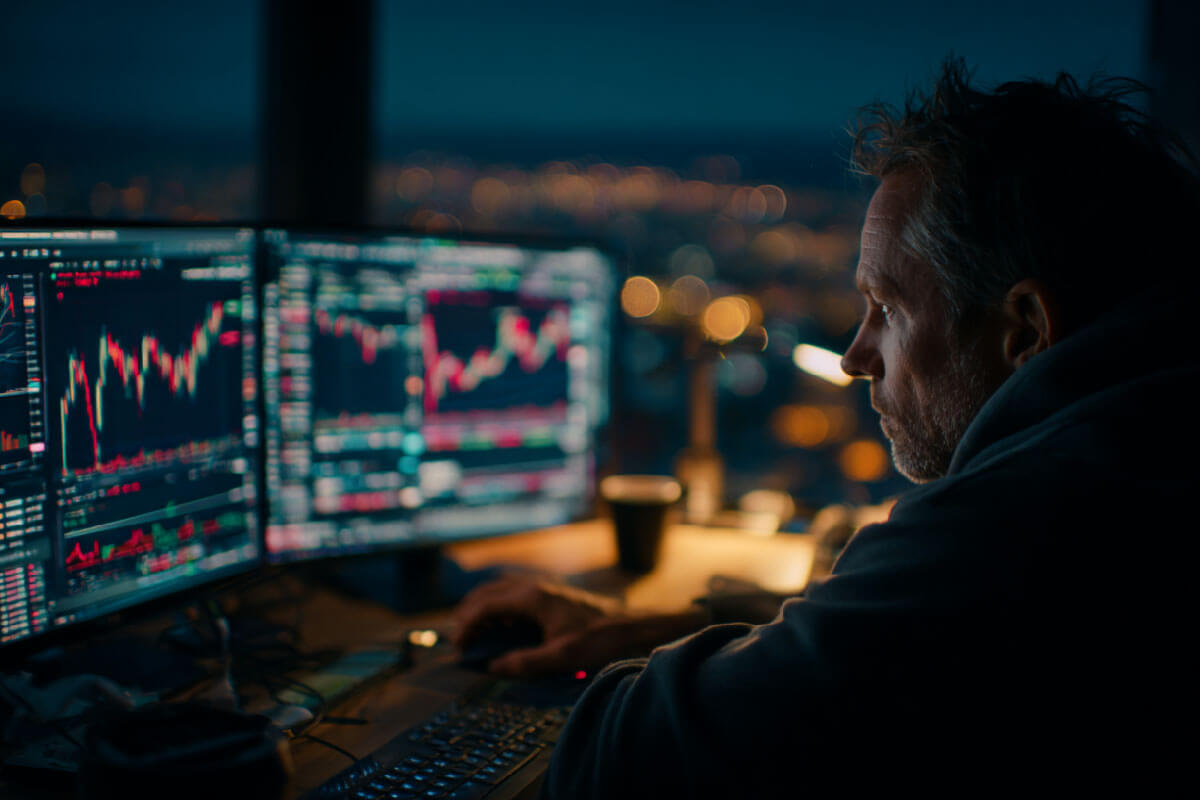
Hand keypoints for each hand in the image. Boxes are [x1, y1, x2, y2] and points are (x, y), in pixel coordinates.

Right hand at [452, 575, 707, 676]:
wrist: (632, 626)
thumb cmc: (600, 639)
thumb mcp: (561, 657)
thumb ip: (525, 662)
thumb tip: (493, 667)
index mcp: (532, 597)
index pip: (485, 605)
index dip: (466, 624)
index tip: (458, 645)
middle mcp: (535, 586)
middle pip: (488, 592)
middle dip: (469, 613)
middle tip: (459, 638)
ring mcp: (544, 587)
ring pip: (501, 590)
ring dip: (484, 607)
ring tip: (475, 630)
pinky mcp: (552, 594)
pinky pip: (516, 593)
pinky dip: (501, 606)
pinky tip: (506, 626)